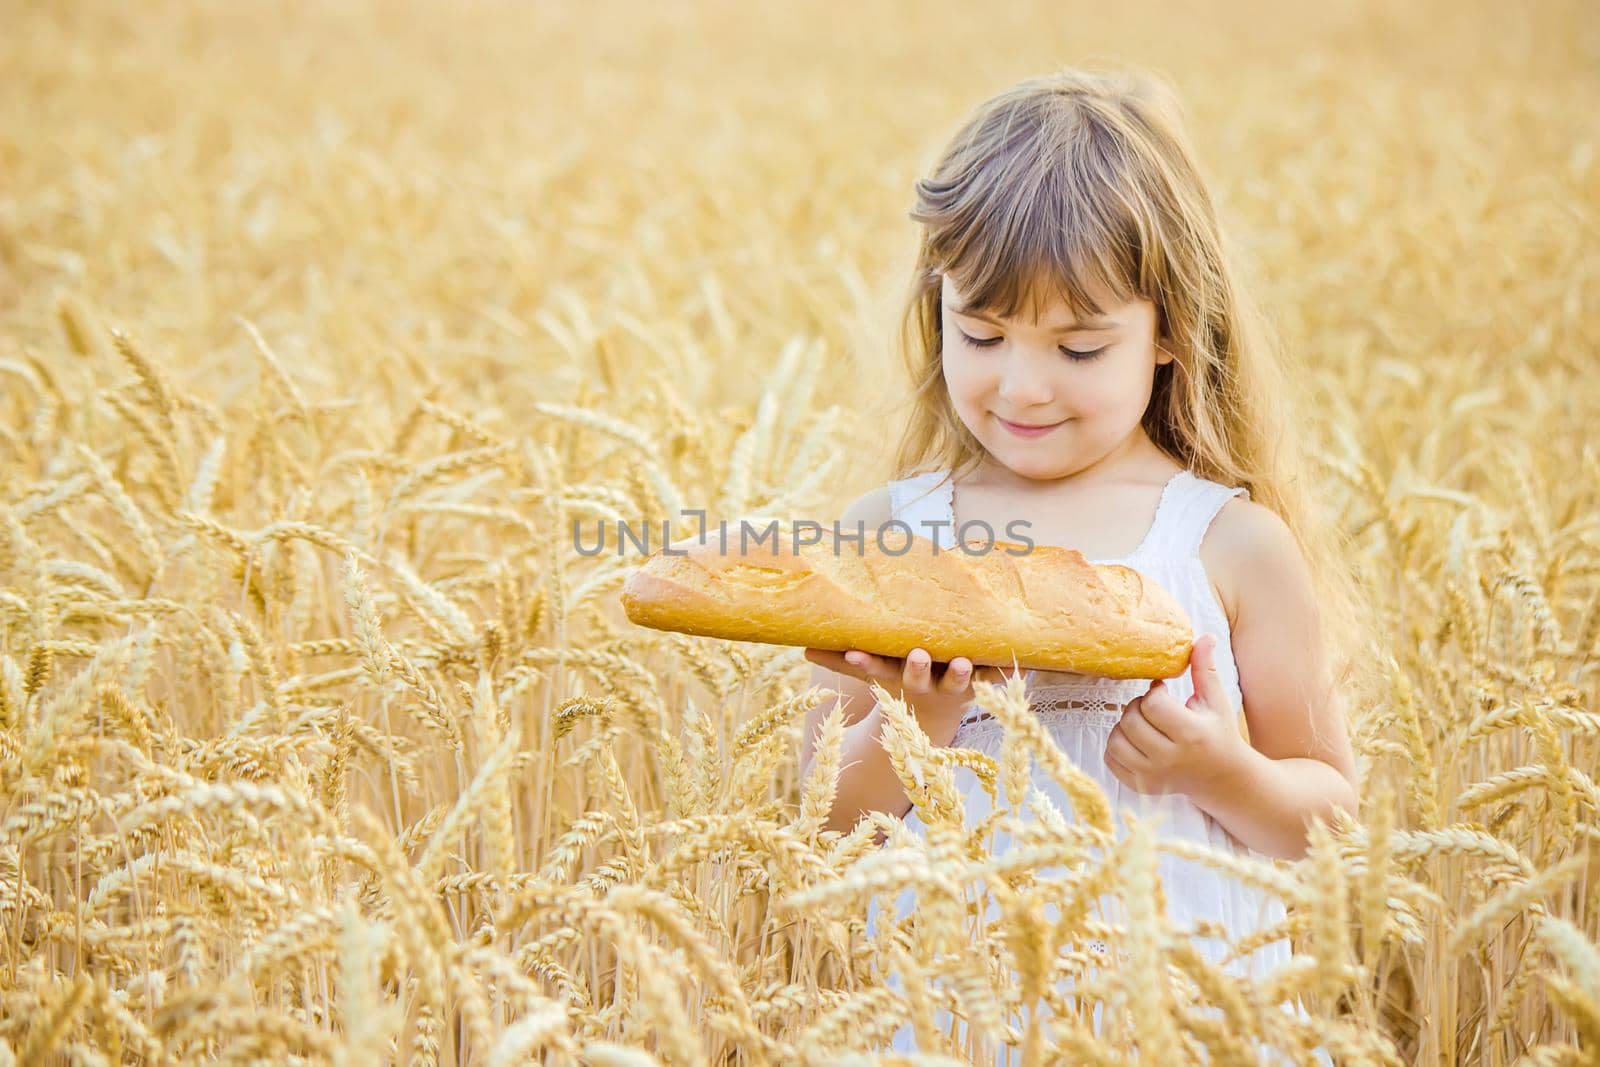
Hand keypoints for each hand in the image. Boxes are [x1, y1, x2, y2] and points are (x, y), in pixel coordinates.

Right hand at [802, 646, 1010, 728]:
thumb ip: (840, 660)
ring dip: (961, 675)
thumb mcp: (873, 671)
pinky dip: (1007, 675)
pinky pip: (996, 680)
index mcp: (895, 680)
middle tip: (916, 656)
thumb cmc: (898, 681)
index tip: (855, 655)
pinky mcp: (981, 686)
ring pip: (958, 683)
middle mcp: (924, 686)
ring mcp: (954, 689)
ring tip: (962, 663)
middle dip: (915, 669)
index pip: (875, 670)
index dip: (864, 665)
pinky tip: (1023, 667)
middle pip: (917, 678)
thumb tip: (801, 649)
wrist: (934, 717)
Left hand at [1104, 634, 1249, 798]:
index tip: (1162, 691)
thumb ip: (1205, 669)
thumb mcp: (1216, 701)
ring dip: (1124, 725)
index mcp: (1192, 734)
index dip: (1154, 692)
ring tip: (1143, 723)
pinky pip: (1110, 760)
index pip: (1152, 705)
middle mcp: (1171, 759)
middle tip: (1151, 707)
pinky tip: (1135, 740)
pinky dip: (1117, 746)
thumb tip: (1204, 637)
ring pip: (1116, 740)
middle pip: (1131, 721)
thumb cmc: (1218, 735)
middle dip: (1137, 707)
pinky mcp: (1142, 786)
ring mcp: (1154, 776)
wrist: (1223, 778)